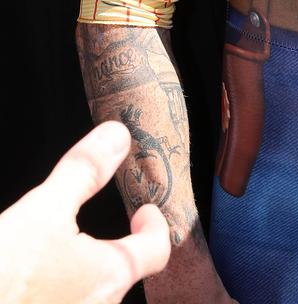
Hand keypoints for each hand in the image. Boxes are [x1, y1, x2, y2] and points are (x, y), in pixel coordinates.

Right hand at [0, 121, 170, 303]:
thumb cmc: (4, 275)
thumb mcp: (43, 210)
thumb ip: (84, 171)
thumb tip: (118, 136)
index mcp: (110, 275)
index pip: (157, 250)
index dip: (155, 226)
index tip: (144, 209)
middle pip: (124, 272)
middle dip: (118, 244)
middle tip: (107, 222)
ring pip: (95, 291)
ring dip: (88, 269)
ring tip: (68, 247)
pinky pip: (72, 303)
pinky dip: (66, 289)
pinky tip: (41, 276)